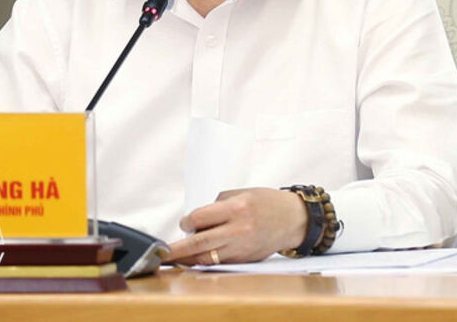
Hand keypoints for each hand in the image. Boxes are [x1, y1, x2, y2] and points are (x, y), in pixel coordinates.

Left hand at [166, 188, 307, 264]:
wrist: (293, 219)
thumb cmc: (267, 202)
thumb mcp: (242, 193)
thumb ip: (219, 205)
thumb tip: (198, 219)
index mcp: (237, 208)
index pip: (201, 217)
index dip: (188, 221)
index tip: (185, 223)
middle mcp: (239, 229)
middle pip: (200, 242)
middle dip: (177, 249)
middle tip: (163, 252)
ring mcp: (242, 247)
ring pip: (207, 257)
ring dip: (189, 258)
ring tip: (176, 257)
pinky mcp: (245, 259)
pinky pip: (219, 262)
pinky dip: (206, 261)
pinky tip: (196, 259)